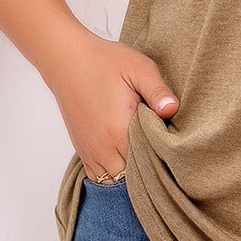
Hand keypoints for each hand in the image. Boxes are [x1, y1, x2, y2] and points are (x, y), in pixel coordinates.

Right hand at [42, 32, 178, 182]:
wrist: (67, 59)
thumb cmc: (104, 61)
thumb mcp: (139, 68)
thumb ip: (158, 91)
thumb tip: (173, 110)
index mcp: (118, 131)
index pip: (145, 165)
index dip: (161, 161)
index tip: (172, 152)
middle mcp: (101, 147)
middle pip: (129, 179)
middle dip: (146, 172)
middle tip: (162, 156)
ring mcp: (89, 150)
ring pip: (112, 181)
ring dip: (128, 176)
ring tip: (144, 160)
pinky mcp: (81, 148)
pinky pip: (96, 176)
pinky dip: (111, 174)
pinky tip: (124, 161)